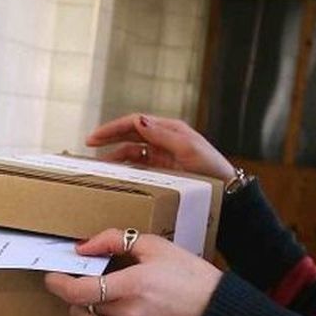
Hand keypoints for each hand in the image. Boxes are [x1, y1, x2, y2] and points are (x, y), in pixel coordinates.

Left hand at [43, 229, 220, 315]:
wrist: (215, 312)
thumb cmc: (188, 276)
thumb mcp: (154, 246)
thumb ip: (113, 240)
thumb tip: (83, 247)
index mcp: (132, 286)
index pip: (79, 291)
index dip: (59, 284)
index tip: (52, 275)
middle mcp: (127, 315)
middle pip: (80, 306)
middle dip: (75, 290)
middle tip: (82, 277)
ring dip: (86, 306)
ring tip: (103, 292)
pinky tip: (114, 308)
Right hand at [86, 112, 234, 183]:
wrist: (226, 193)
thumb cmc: (212, 169)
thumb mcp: (189, 149)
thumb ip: (162, 135)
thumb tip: (139, 121)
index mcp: (170, 129)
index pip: (136, 122)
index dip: (113, 128)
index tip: (95, 137)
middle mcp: (164, 140)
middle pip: (130, 135)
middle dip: (109, 138)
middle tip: (89, 146)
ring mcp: (163, 156)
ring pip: (132, 152)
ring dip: (116, 156)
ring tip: (100, 166)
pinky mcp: (163, 171)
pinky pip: (140, 167)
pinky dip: (126, 169)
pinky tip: (117, 175)